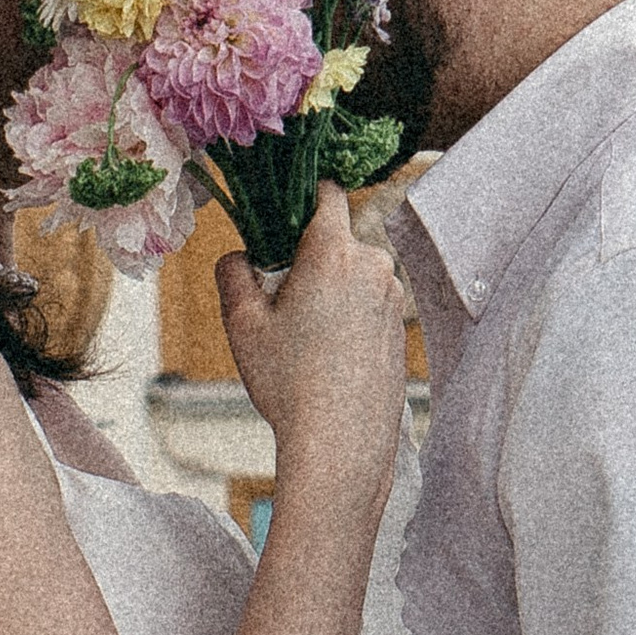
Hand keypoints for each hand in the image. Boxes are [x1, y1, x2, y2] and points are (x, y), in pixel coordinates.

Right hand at [217, 188, 405, 515]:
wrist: (342, 442)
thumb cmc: (289, 382)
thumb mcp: (242, 324)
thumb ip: (233, 273)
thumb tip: (239, 256)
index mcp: (334, 252)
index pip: (326, 192)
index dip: (301, 198)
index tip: (280, 224)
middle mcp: (373, 265)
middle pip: (337, 240)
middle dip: (308, 259)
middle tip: (281, 303)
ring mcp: (393, 298)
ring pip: (354, 275)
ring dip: (330, 291)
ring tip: (304, 340)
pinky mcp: (401, 328)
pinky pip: (370, 305)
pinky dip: (350, 318)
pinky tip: (329, 359)